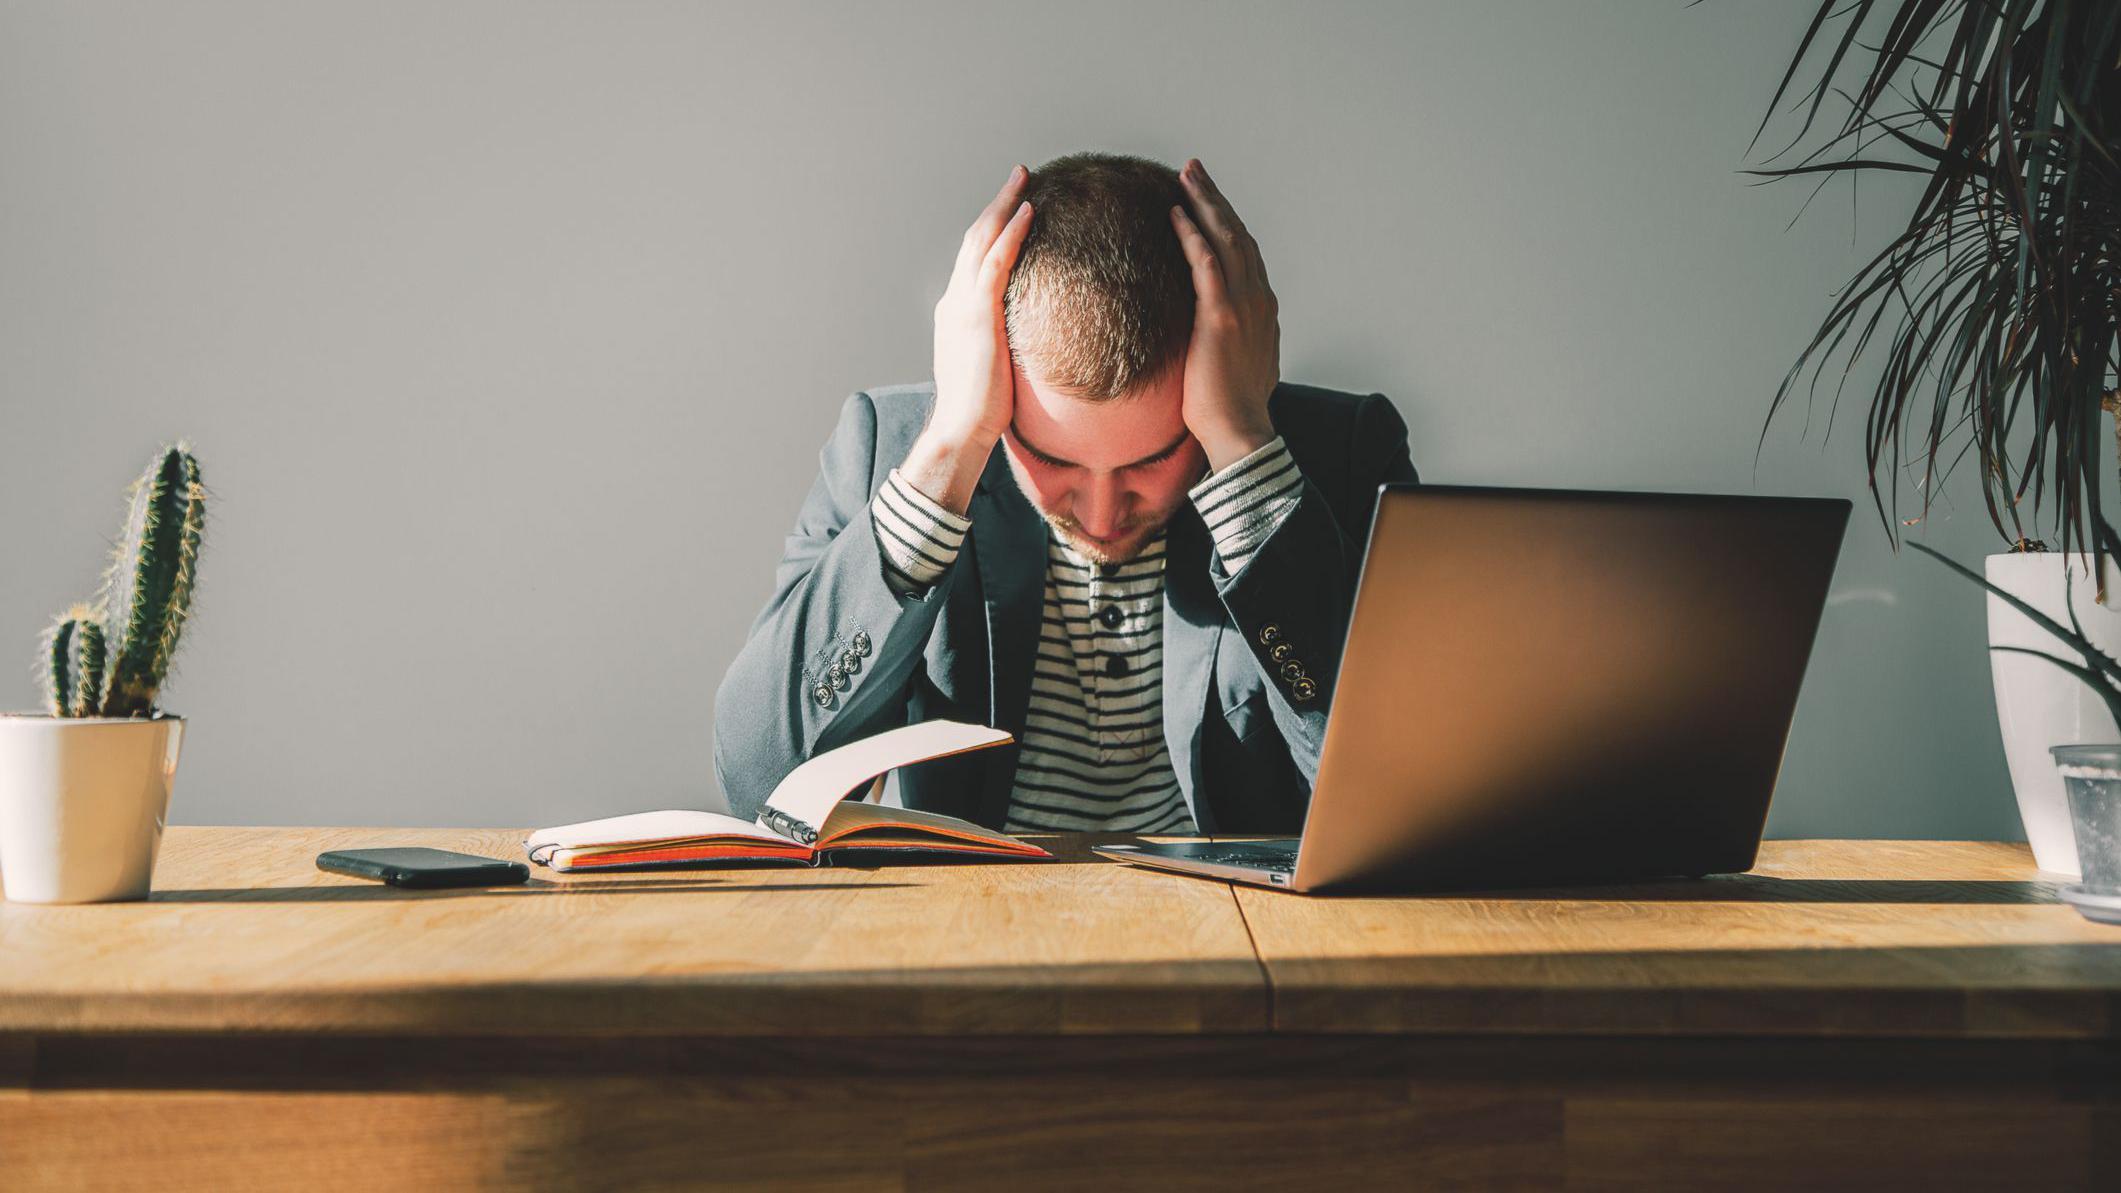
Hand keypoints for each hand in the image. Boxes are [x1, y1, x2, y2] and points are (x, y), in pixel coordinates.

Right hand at [903, 165, 1034, 512]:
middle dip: (997, 204)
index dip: (994, 229)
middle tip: (1020, 175)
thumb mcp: (992, 366)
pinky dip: (1010, 235)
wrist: (960, 430)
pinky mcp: (977, 316)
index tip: (1015, 207)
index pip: (975, 259)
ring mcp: (963, 306)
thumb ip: (1005, 344)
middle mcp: (954, 301)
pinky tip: (1028, 213)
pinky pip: (994, 264)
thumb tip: (1030, 341)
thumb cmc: (981, 410)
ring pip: (981, 241)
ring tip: (1025, 179)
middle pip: (975, 239)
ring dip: (1004, 206)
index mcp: (957, 312)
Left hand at [1170, 159, 1279, 471]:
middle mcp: (1258, 299)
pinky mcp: (1221, 317)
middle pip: (1237, 234)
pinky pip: (1207, 265)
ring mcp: (1243, 306)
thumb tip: (1213, 334)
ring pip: (1225, 239)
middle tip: (1193, 169)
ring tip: (1185, 177)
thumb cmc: (1230, 408)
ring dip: (1204, 204)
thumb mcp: (1236, 362)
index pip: (1244, 252)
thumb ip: (1229, 337)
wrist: (1239, 432)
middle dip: (1215, 199)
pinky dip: (1193, 235)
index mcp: (1262, 308)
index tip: (1206, 200)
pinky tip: (1177, 215)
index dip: (1226, 221)